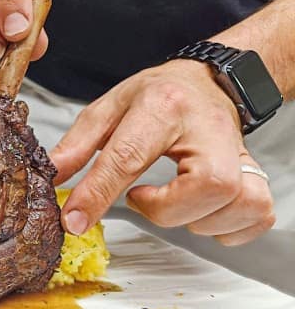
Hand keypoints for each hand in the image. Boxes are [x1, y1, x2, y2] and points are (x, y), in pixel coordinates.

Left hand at [50, 59, 275, 245]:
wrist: (210, 81)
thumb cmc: (158, 96)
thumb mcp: (109, 108)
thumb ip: (78, 144)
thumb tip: (51, 176)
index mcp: (162, 107)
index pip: (129, 156)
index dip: (98, 194)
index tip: (74, 221)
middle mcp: (207, 129)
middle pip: (207, 185)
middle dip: (166, 209)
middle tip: (143, 198)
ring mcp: (239, 152)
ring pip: (236, 203)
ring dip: (195, 219)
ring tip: (171, 200)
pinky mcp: (256, 173)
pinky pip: (257, 215)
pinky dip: (227, 227)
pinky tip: (200, 213)